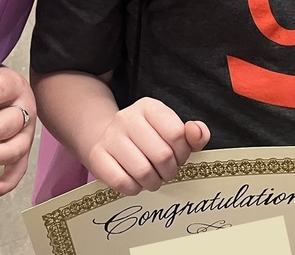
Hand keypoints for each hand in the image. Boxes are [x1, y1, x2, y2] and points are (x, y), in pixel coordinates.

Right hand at [85, 97, 209, 195]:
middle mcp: (127, 117)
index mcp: (149, 107)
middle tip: (166, 171)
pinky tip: (135, 181)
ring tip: (152, 178)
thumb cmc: (149, 139)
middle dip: (170, 171)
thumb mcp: (173, 131)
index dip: (183, 153)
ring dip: (153, 182)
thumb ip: (194, 134)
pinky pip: (122, 182)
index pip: (177, 134)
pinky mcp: (97, 156)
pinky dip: (134, 188)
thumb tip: (197, 132)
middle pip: (162, 155)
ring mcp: (110, 136)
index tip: (178, 156)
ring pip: (143, 172)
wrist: (107, 139)